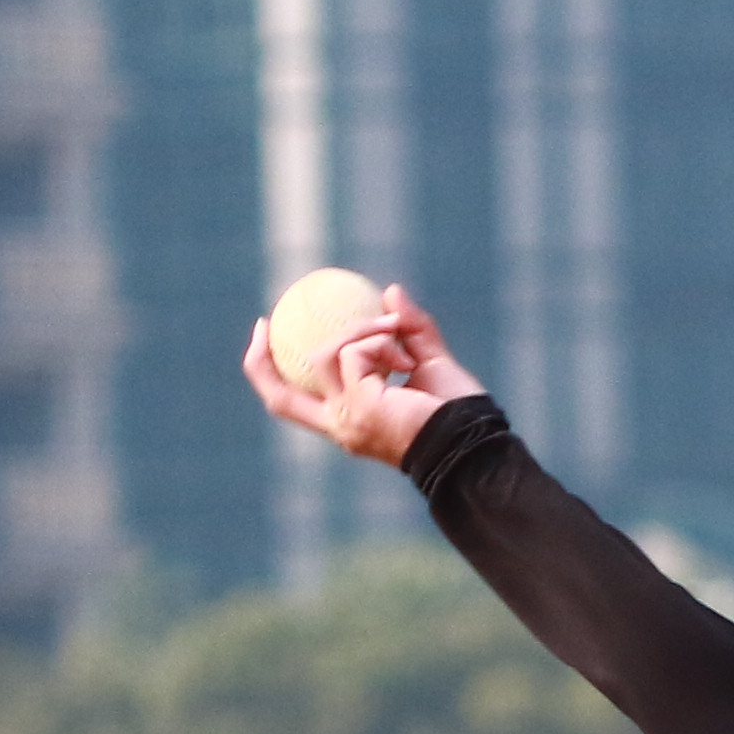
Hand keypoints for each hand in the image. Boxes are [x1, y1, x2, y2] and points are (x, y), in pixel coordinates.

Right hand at [241, 282, 483, 467]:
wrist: (474, 442)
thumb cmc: (461, 413)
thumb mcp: (431, 364)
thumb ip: (410, 330)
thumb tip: (391, 291)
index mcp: (350, 421)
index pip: (295, 403)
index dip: (271, 372)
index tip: (268, 335)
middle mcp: (341, 425)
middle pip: (277, 397)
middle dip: (260, 359)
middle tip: (264, 322)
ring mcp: (347, 418)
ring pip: (325, 355)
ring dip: (360, 331)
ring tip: (394, 330)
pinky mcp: (360, 404)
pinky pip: (354, 353)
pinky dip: (378, 341)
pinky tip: (405, 355)